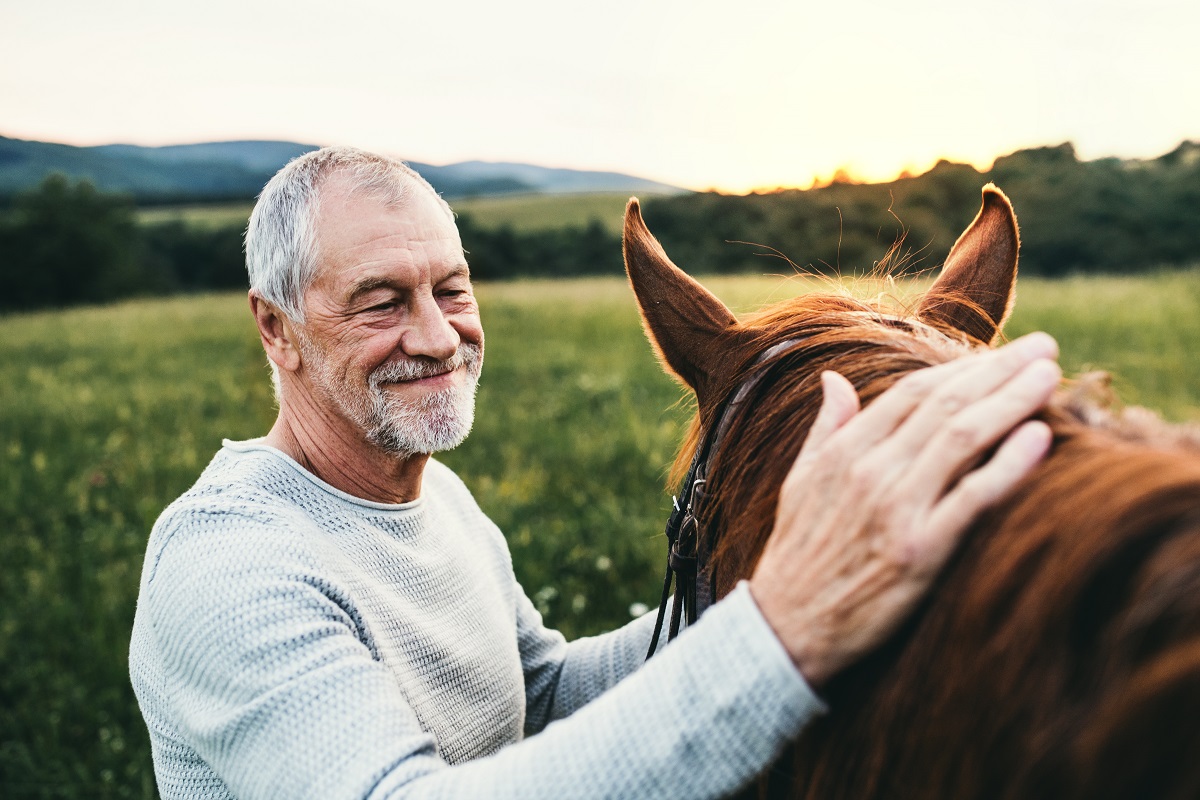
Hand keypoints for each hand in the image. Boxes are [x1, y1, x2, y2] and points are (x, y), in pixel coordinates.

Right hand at [748, 332, 1060, 686]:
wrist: (788, 626)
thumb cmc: (798, 553)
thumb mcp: (800, 480)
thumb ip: (826, 427)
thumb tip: (833, 378)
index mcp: (845, 452)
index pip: (913, 393)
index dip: (962, 366)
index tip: (1001, 353)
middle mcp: (872, 472)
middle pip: (946, 405)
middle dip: (1000, 370)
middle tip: (1045, 347)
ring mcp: (896, 510)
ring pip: (964, 439)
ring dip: (1013, 402)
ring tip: (1051, 377)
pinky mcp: (920, 551)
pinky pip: (973, 497)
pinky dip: (1008, 464)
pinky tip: (1039, 437)